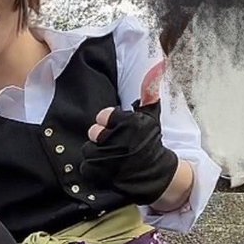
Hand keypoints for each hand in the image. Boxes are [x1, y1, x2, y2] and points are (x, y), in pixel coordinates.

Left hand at [79, 63, 177, 203]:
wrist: (154, 173)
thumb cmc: (150, 143)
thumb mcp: (151, 117)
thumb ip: (149, 94)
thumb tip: (156, 68)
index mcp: (129, 124)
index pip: (104, 115)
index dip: (107, 121)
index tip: (114, 126)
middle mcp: (119, 141)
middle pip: (94, 132)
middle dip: (101, 137)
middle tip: (111, 142)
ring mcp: (111, 159)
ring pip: (88, 150)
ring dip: (96, 152)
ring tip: (109, 155)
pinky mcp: (104, 175)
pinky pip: (86, 167)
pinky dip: (93, 168)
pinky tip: (104, 168)